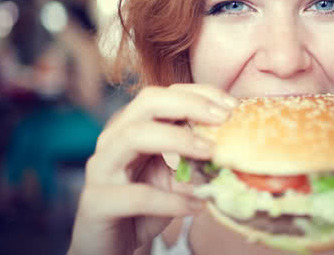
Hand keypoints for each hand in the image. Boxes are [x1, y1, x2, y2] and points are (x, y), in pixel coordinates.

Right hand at [68, 84, 237, 254]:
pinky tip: (197, 206)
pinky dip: (171, 200)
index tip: (232, 105)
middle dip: (189, 104)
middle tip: (222, 118)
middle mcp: (113, 139)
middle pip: (147, 102)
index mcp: (132, 126)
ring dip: (178, 140)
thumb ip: (195, 159)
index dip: (200, 94)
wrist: (108, 245)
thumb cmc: (143, 206)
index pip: (165, 94)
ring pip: (134, 136)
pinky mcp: (97, 202)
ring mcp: (102, 168)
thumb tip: (236, 149)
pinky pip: (136, 195)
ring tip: (210, 152)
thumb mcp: (175, 177)